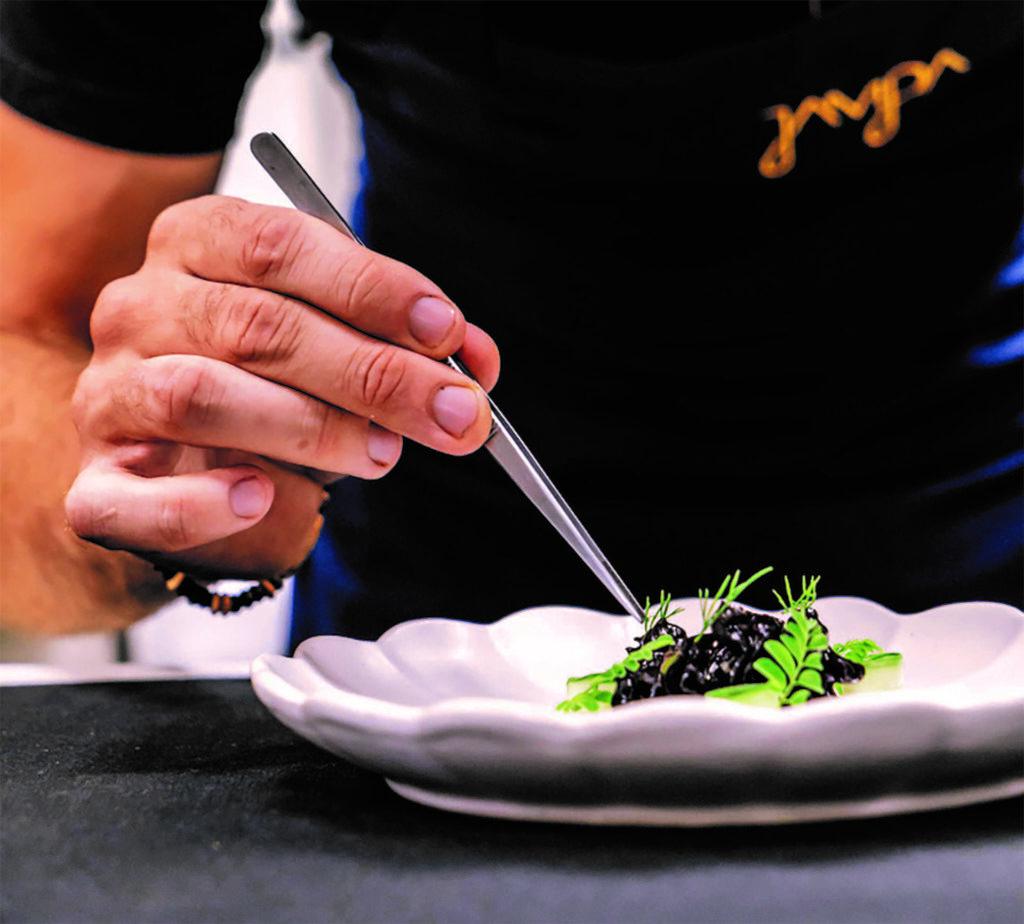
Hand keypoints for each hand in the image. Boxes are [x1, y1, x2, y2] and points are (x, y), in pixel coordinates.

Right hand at [65, 196, 499, 579]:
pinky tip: (258, 496)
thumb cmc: (267, 386)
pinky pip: (136, 499)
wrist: (177, 463)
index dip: (370, 286)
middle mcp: (139, 308)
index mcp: (195, 245)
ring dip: (310, 427)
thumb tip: (475, 362)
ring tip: (382, 454)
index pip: (278, 244)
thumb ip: (401, 343)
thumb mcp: (338, 345)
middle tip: (454, 413)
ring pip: (200, 395)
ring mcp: (108, 395)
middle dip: (374, 374)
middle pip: (256, 326)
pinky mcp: (97, 485)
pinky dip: (202, 503)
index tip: (445, 329)